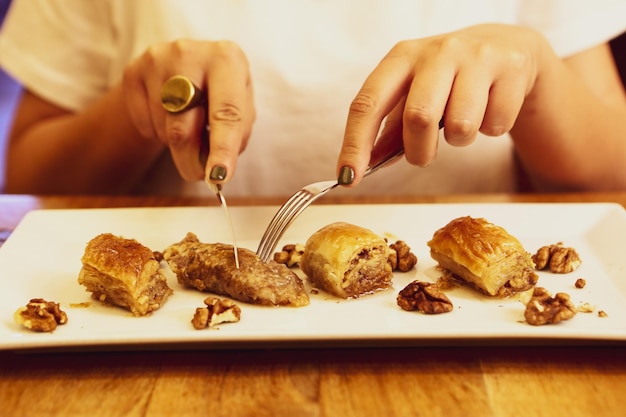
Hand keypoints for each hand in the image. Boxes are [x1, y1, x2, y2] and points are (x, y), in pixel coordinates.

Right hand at [123, 39, 254, 183]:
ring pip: (164, 129)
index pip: (226, 112)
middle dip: (191, 161)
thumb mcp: (241, 106)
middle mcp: (189, 53)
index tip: (218, 176)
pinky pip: (143, 124)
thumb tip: (216, 171)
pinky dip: (157, 133)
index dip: (222, 148)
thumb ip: (236, 136)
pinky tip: (168, 118)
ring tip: (189, 127)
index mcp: (226, 59)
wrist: (187, 64)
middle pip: (184, 128)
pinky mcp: (133, 71)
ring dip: (177, 145)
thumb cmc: (222, 90)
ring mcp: (156, 60)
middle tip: (198, 175)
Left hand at [337, 24, 544, 185]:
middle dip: (419, 151)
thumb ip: (390, 130)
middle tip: (424, 155)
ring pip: (461, 126)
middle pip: (418, 118)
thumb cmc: (448, 77)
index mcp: (401, 58)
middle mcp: (436, 52)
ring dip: (459, 140)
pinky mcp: (510, 69)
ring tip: (463, 124)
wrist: (506, 46)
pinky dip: (490, 130)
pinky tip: (489, 109)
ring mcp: (476, 57)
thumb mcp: (414, 92)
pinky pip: (495, 125)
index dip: (354, 144)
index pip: (367, 104)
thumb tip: (362, 167)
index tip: (348, 177)